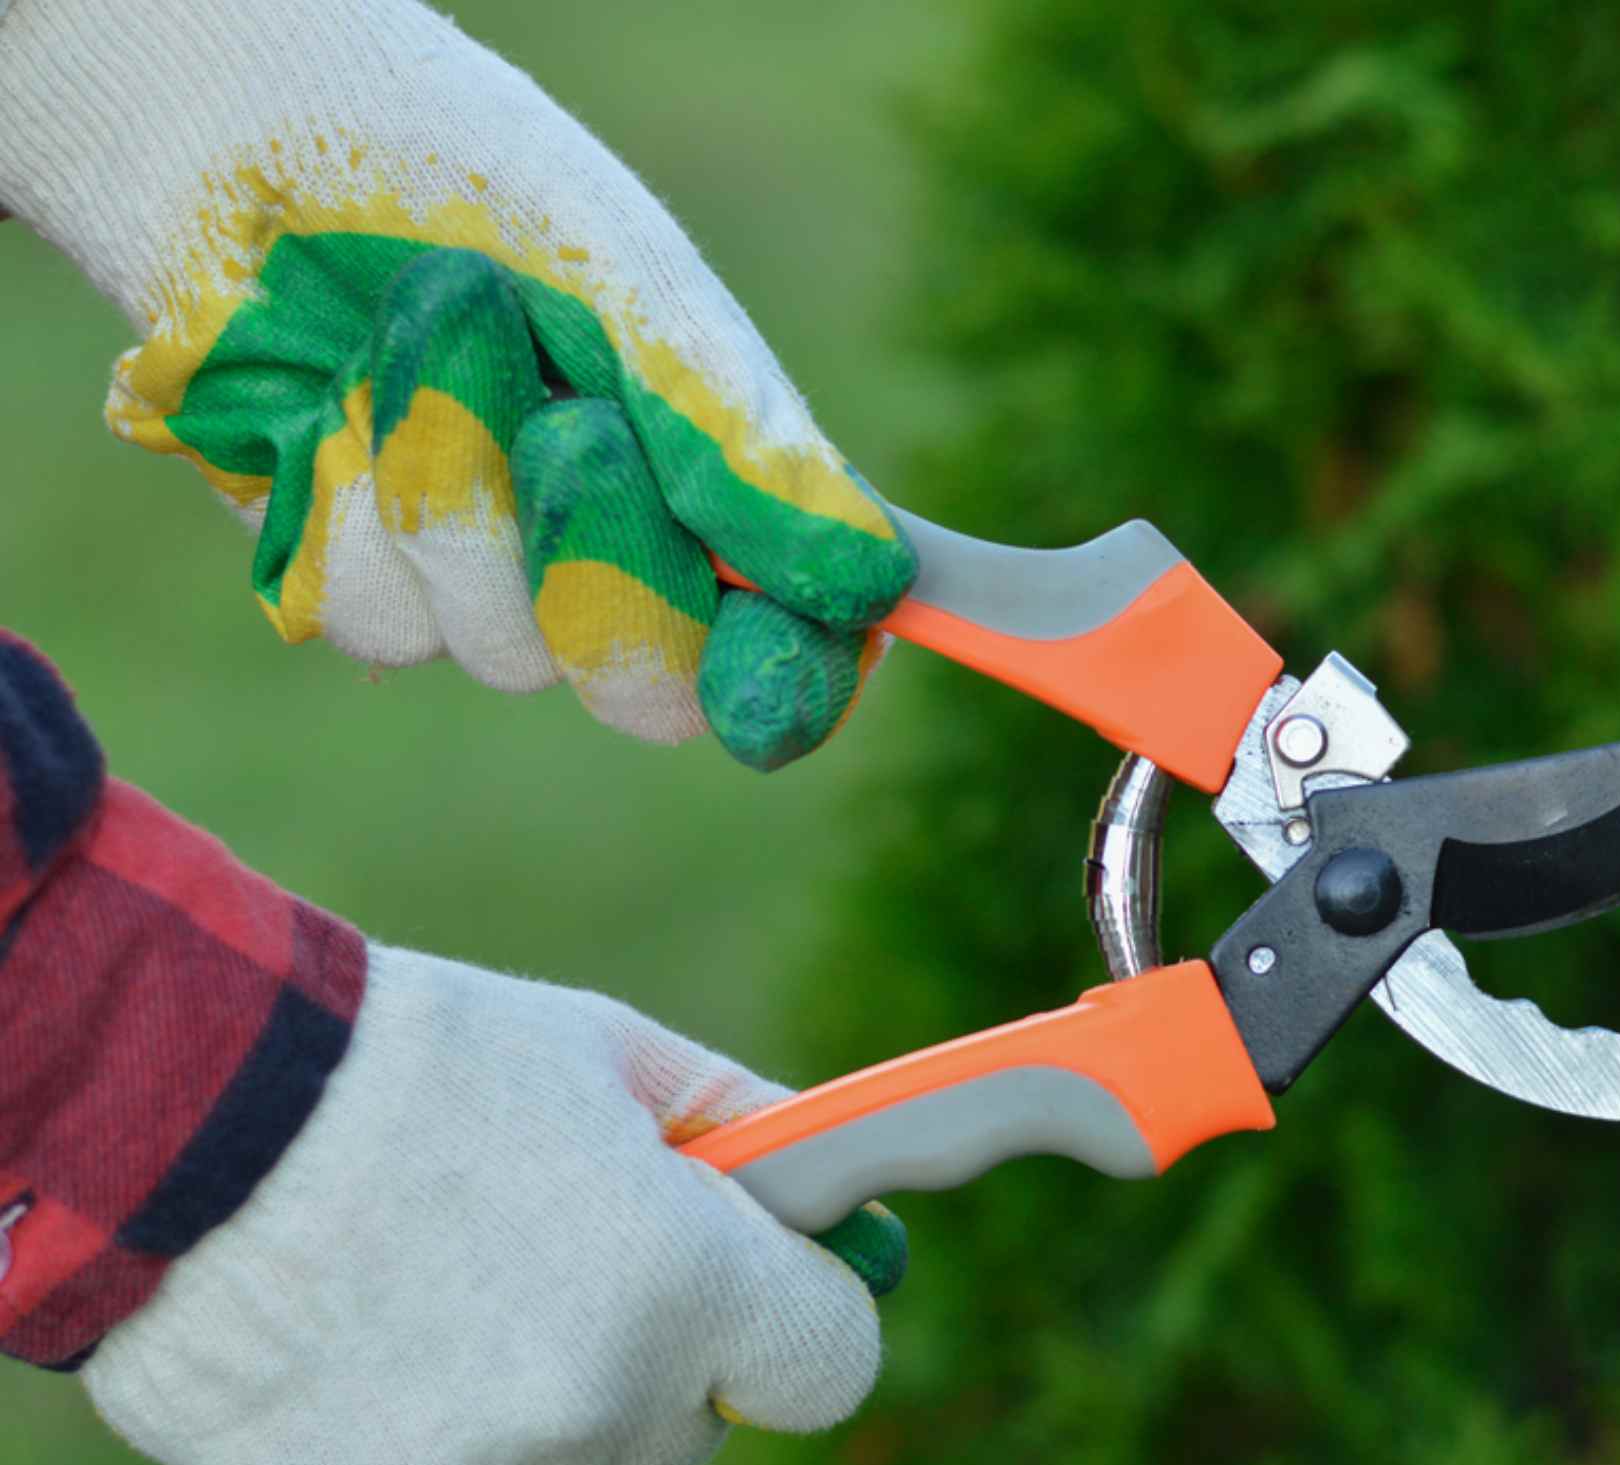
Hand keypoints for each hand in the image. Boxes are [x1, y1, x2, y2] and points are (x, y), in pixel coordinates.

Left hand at [0, 0, 912, 768]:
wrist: (259, 133)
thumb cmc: (480, 191)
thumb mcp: (640, 296)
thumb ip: (745, 448)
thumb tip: (873, 584)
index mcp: (721, 500)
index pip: (789, 652)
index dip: (788, 684)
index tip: (761, 685)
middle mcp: (615, 567)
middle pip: (645, 689)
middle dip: (605, 556)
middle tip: (572, 418)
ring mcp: (483, 589)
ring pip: (498, 645)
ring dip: (462, 473)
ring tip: (438, 328)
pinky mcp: (357, 581)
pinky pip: (376, 612)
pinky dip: (360, 488)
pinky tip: (341, 394)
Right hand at [79, 944, 883, 1464]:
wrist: (178, 1119)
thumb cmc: (410, 1064)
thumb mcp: (603, 1051)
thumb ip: (739, 1124)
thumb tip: (832, 1179)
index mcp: (685, 1285)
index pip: (830, 1363)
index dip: (797, 1316)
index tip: (758, 1287)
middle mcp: (595, 1410)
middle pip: (678, 1433)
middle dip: (642, 1359)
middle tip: (546, 1265)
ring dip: (516, 1420)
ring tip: (414, 1297)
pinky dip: (390, 1462)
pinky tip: (336, 1357)